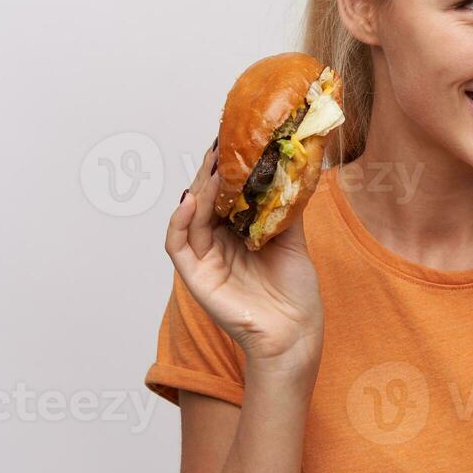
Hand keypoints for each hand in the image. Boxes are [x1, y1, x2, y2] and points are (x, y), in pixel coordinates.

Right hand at [164, 141, 324, 375]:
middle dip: (209, 172)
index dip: (224, 169)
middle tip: (218, 145)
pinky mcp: (195, 277)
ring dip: (198, 190)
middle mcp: (217, 243)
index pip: (224, 194)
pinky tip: (190, 201)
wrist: (295, 331)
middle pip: (204, 200)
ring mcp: (204, 259)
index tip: (232, 141)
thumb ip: (284, 208)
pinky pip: (177, 245)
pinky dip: (179, 221)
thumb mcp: (292, 239)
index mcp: (237, 233)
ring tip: (210, 168)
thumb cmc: (294, 291)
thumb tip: (290, 169)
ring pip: (190, 216)